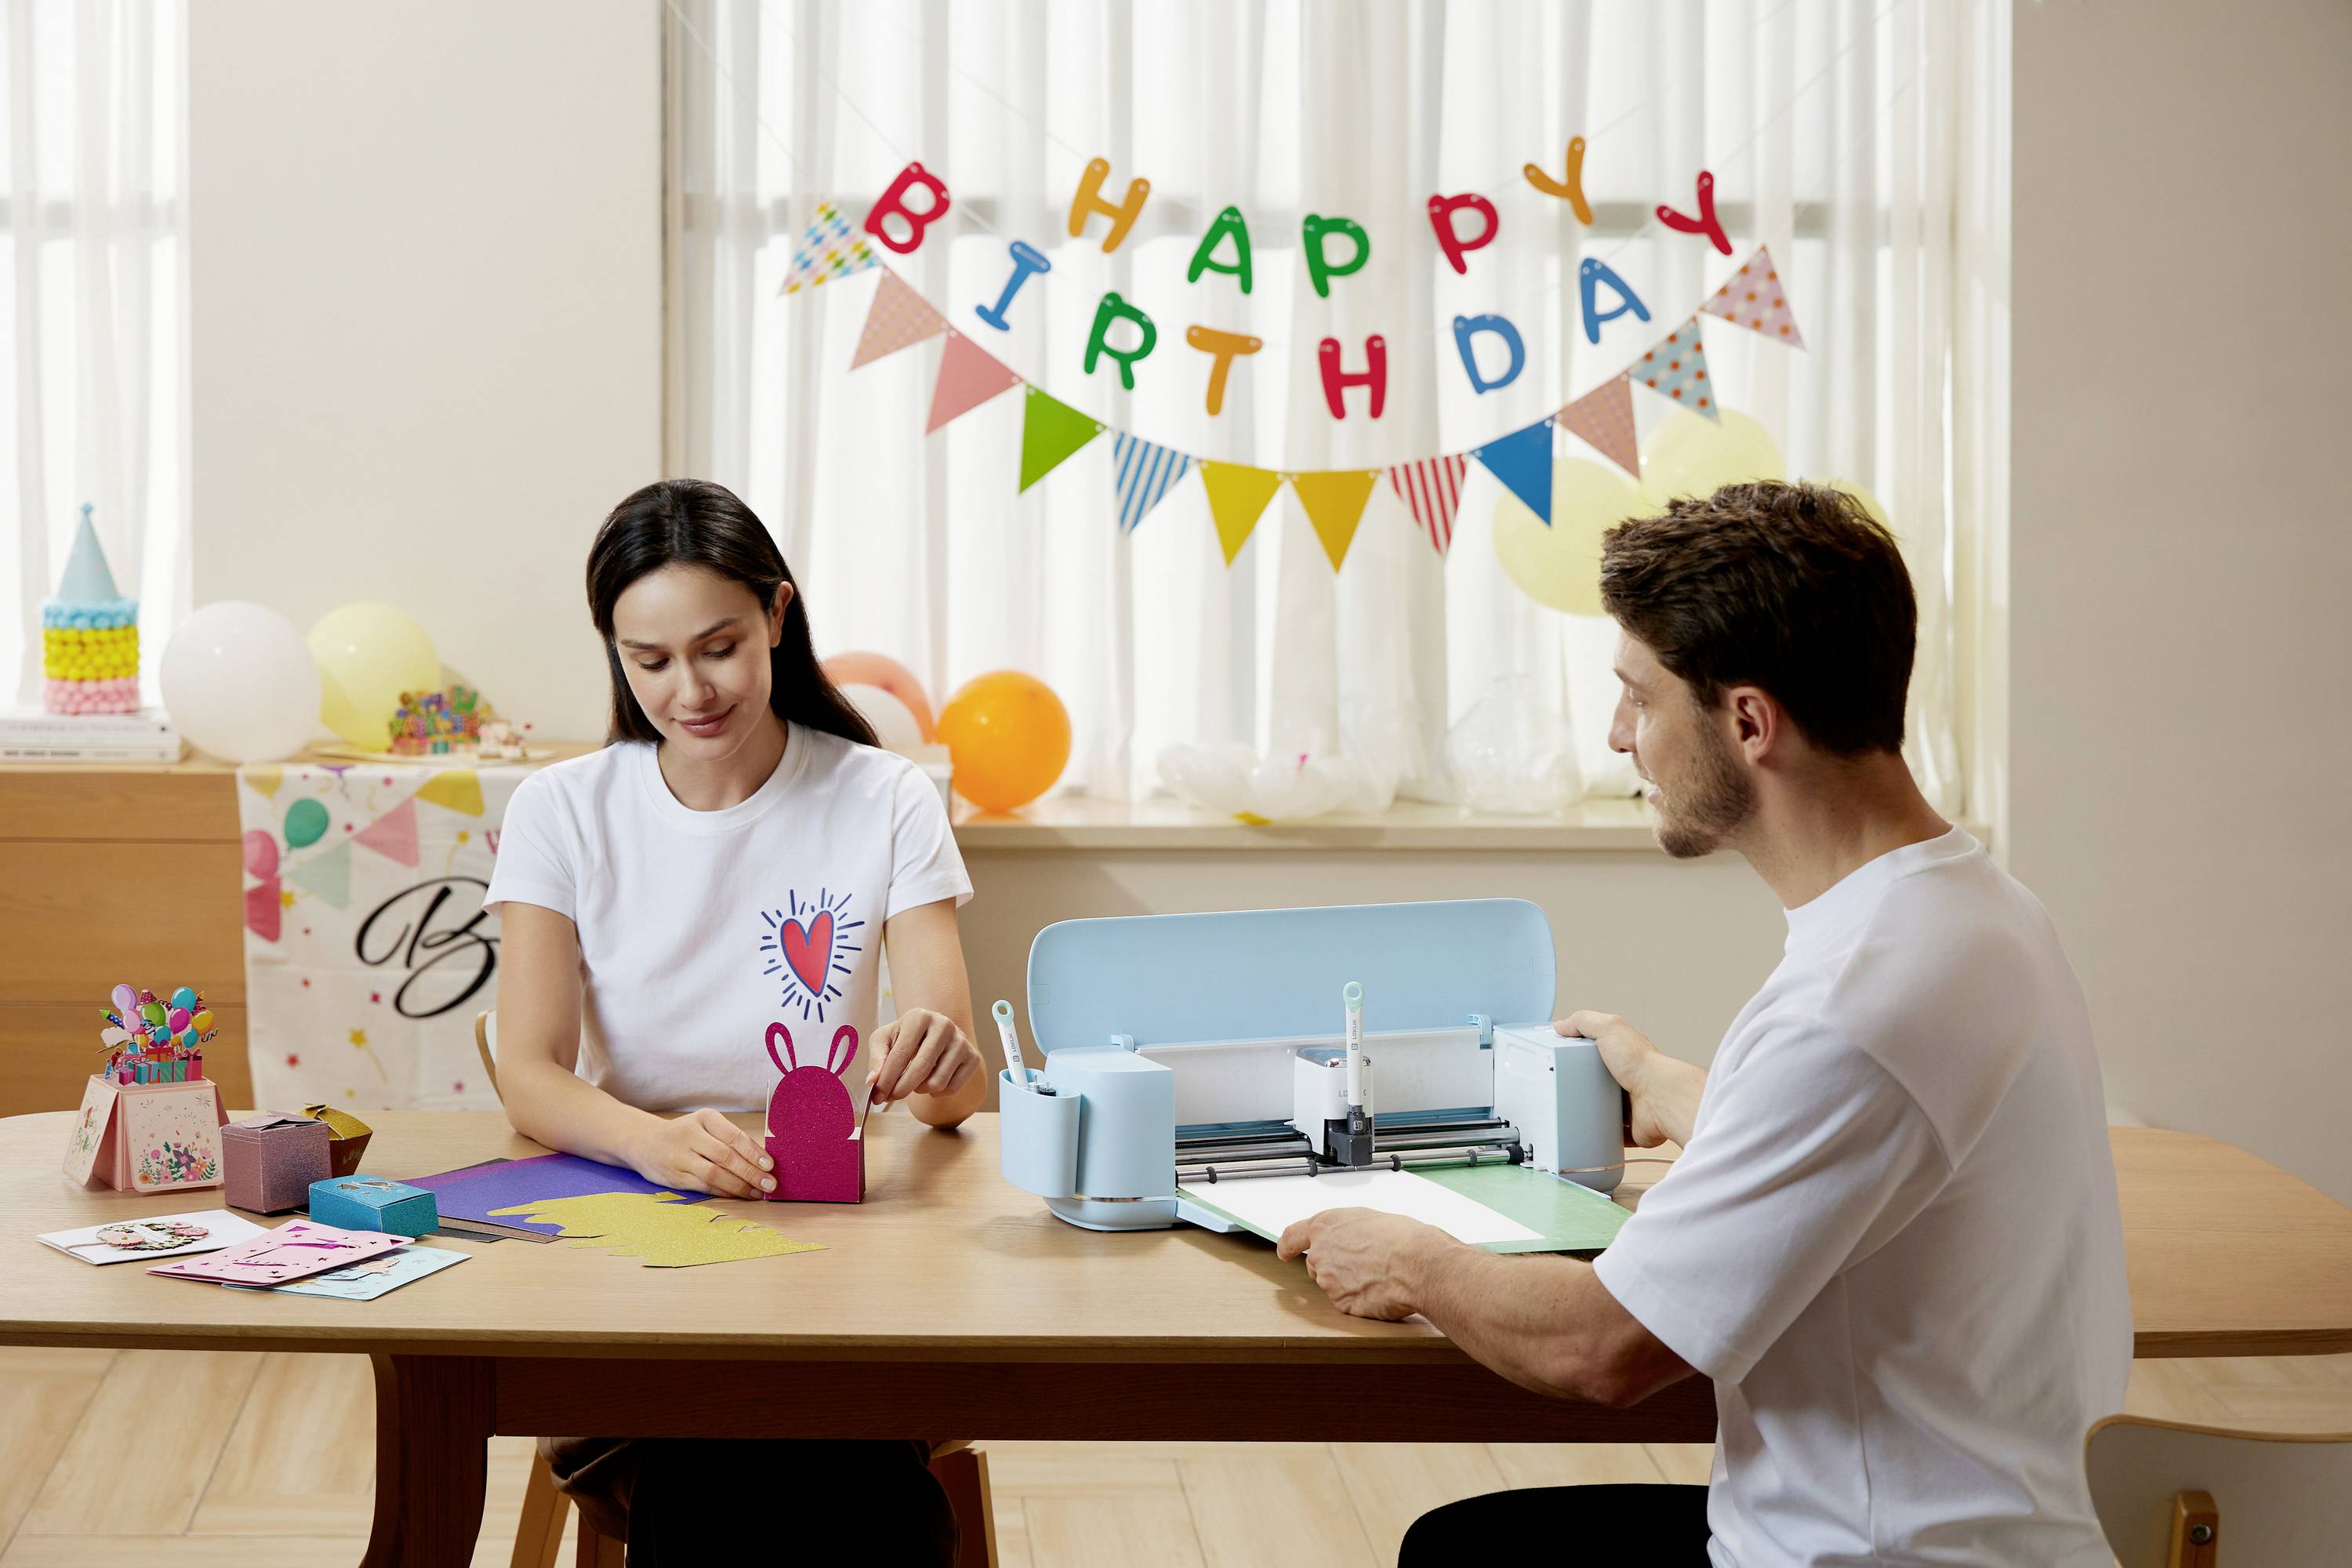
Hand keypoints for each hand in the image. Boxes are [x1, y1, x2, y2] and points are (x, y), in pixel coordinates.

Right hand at [628, 1108, 772, 1199]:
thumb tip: (763, 1159)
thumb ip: (729, 1139)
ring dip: (739, 1186)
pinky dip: (724, 1192)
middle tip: (770, 1184)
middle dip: (751, 1172)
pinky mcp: (675, 1176)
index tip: (770, 1165)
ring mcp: (680, 1156)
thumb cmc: (686, 1134)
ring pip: (715, 1174)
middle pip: (726, 1156)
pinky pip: (704, 1186)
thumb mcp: (705, 1125)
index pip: (733, 1136)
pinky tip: (738, 1195)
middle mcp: (690, 1135)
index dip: (754, 1152)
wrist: (644, 1141)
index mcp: (704, 1118)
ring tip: (756, 1192)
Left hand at [864, 1008, 981, 1111]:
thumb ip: (876, 1059)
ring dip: (920, 1089)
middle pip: (920, 1069)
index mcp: (919, 1017)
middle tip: (891, 1097)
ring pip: (937, 1082)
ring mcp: (961, 1041)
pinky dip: (937, 1092)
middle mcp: (944, 1025)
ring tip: (914, 1081)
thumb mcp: (884, 1040)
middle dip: (901, 1089)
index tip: (876, 1096)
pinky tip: (932, 1080)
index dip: (886, 1080)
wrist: (933, 1034)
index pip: (900, 1055)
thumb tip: (873, 1082)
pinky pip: (952, 1088)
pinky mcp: (973, 1057)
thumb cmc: (905, 1037)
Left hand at [1275, 1208, 1450, 1320]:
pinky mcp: (1342, 1305)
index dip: (1287, 1245)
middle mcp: (1321, 1254)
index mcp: (1325, 1226)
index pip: (1292, 1236)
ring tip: (1379, 1274)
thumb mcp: (1370, 1219)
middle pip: (1316, 1265)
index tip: (1285, 1251)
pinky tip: (1380, 1289)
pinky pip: (1348, 1302)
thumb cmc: (1403, 1238)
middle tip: (1362, 1263)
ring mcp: (1329, 1282)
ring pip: (1333, 1285)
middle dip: (1333, 1266)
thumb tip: (1349, 1238)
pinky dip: (1361, 1299)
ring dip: (1349, 1282)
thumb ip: (1348, 1229)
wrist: (1419, 1265)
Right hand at [1558, 1011, 1673, 1146]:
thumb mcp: (1609, 1028)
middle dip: (1580, 1083)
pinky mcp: (1630, 1126)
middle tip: (1563, 1085)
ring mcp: (1629, 1103)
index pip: (1597, 1050)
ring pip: (1602, 1107)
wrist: (1659, 1098)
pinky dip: (1601, 1132)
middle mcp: (1628, 1078)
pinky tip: (1588, 1129)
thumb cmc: (1642, 1064)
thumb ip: (1585, 1021)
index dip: (1579, 1052)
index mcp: (1623, 1054)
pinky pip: (1612, 1131)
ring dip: (1589, 1108)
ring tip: (1569, 1108)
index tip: (1561, 1056)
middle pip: (1597, 1080)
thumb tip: (1563, 1025)